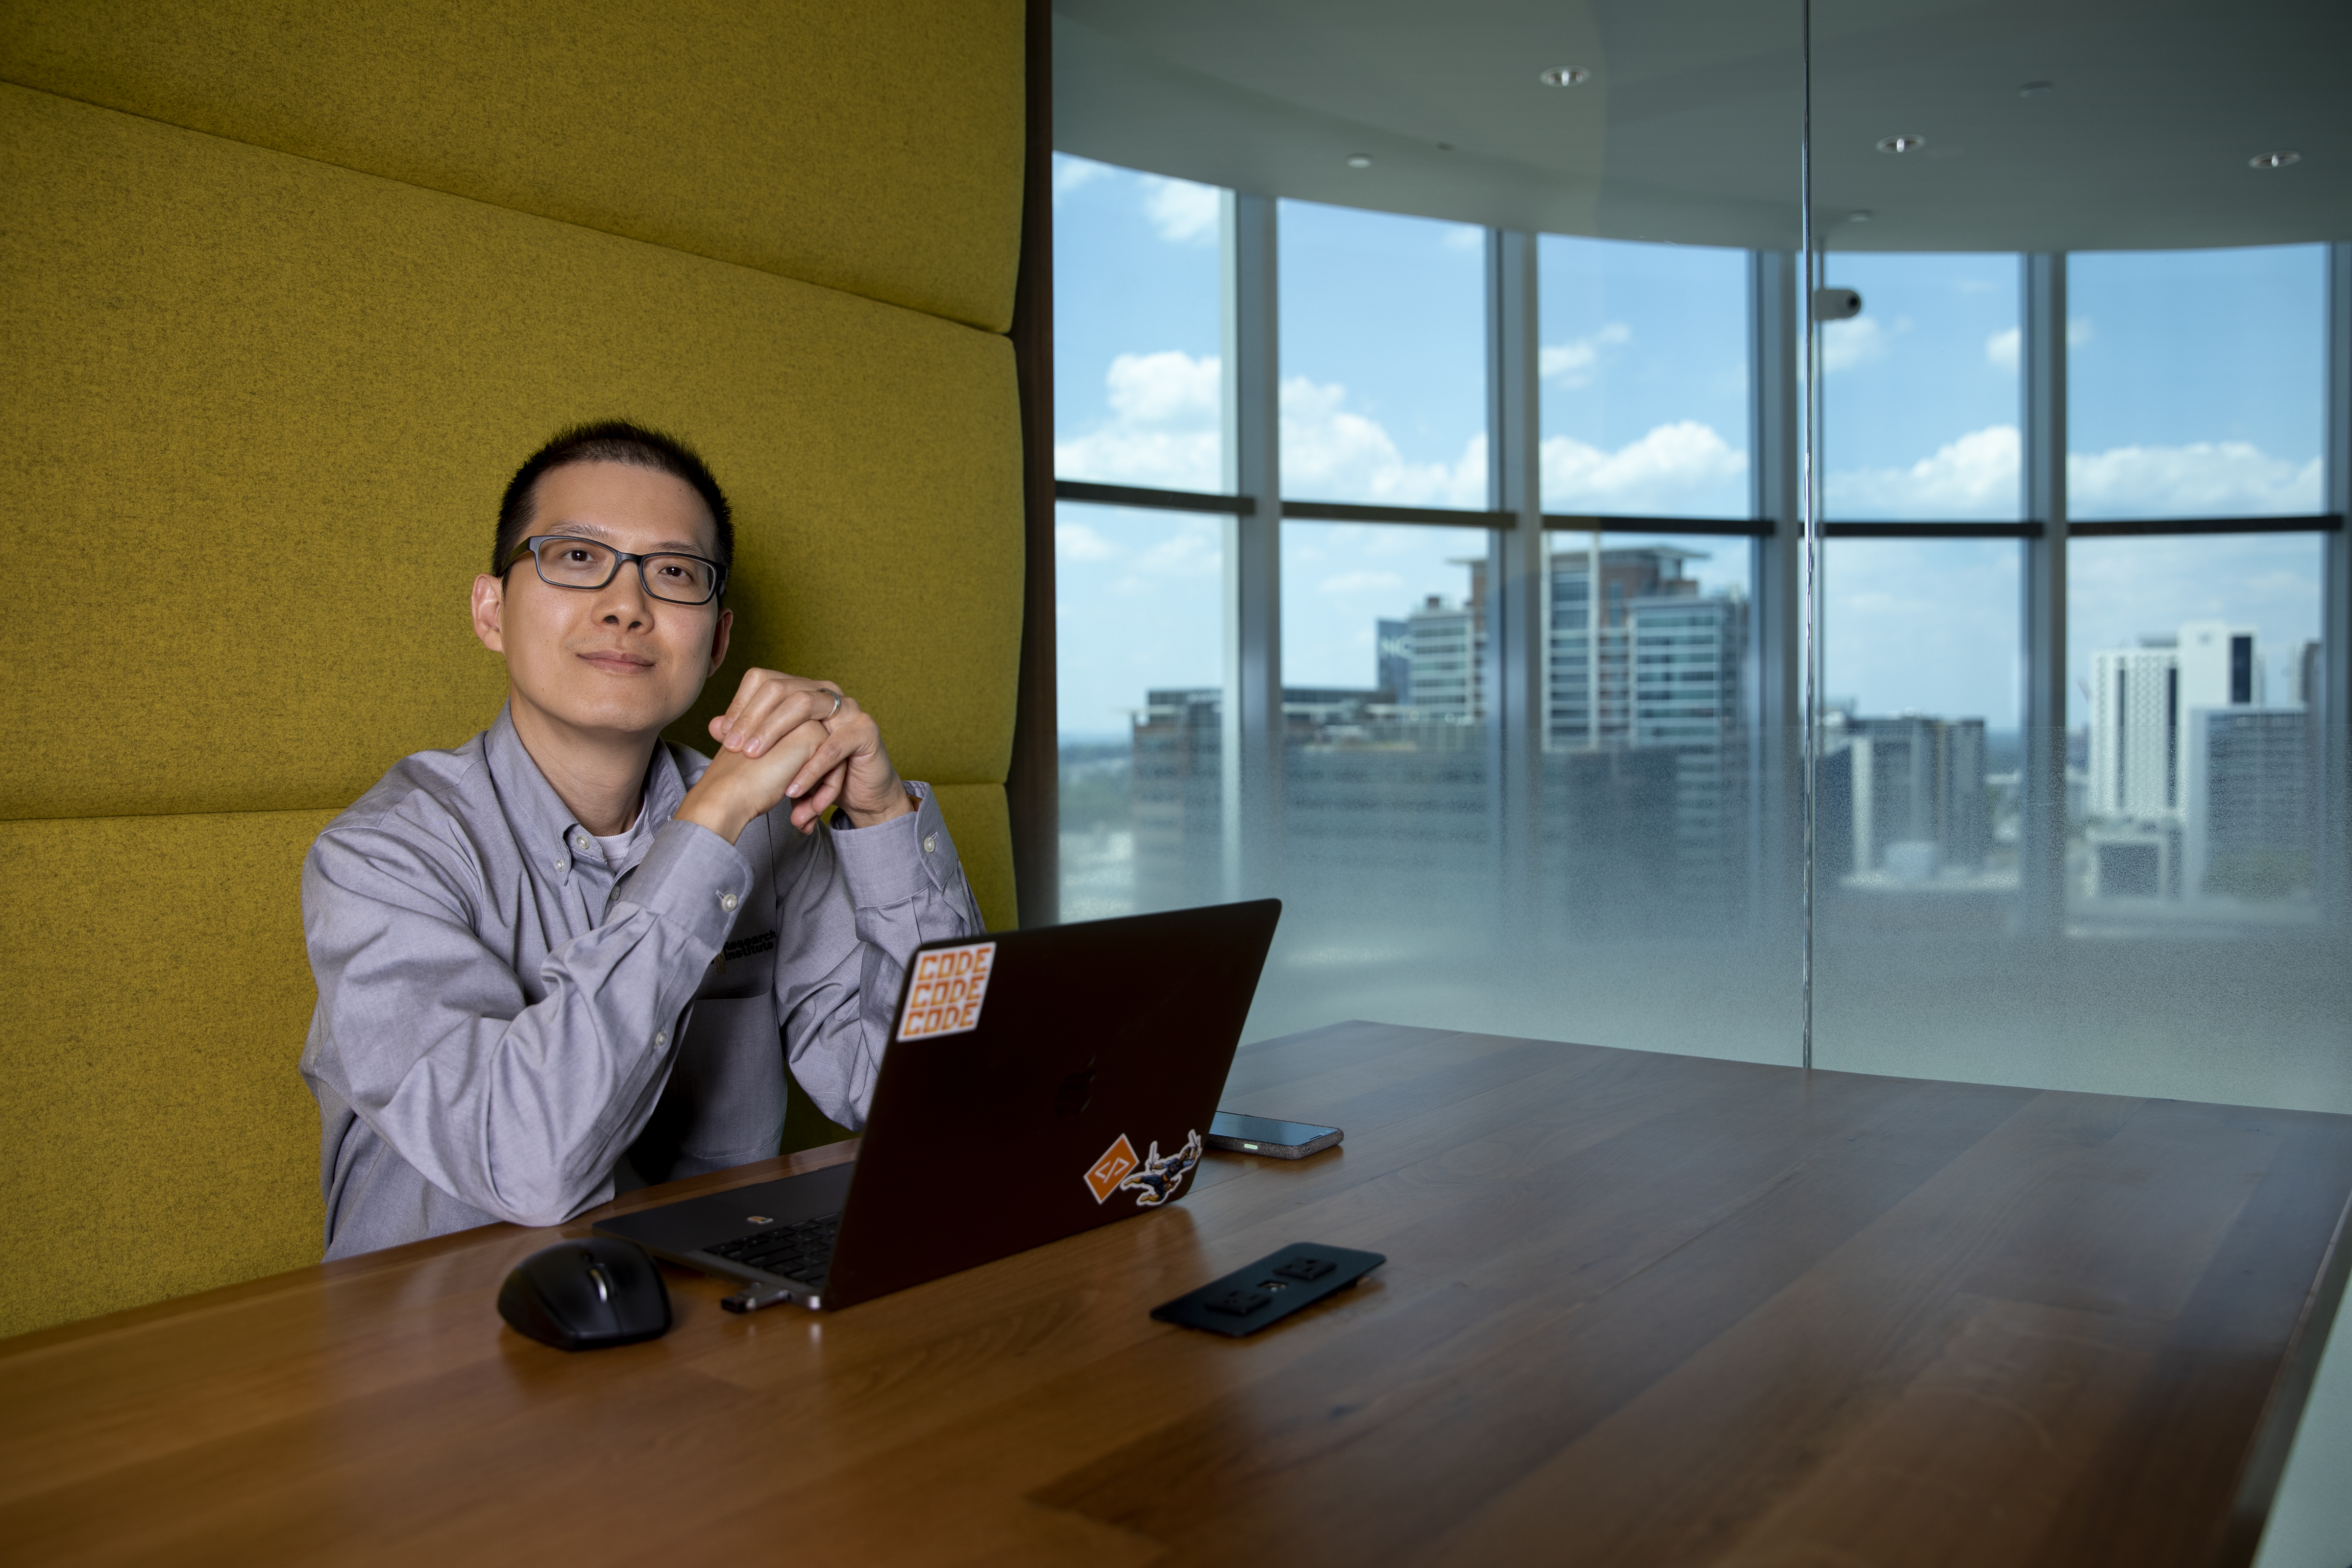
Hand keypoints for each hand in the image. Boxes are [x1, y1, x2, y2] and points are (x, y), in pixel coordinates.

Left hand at [690, 669, 913, 837]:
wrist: (860, 794)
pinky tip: (792, 789)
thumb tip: (714, 726)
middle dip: (753, 718)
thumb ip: (751, 737)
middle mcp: (824, 692)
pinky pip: (832, 745)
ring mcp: (847, 707)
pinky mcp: (865, 731)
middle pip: (781, 688)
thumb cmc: (818, 771)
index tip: (724, 736)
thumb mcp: (780, 753)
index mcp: (802, 691)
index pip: (763, 680)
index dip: (740, 705)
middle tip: (735, 748)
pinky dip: (809, 768)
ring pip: (804, 706)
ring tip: (755, 759)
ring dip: (775, 733)